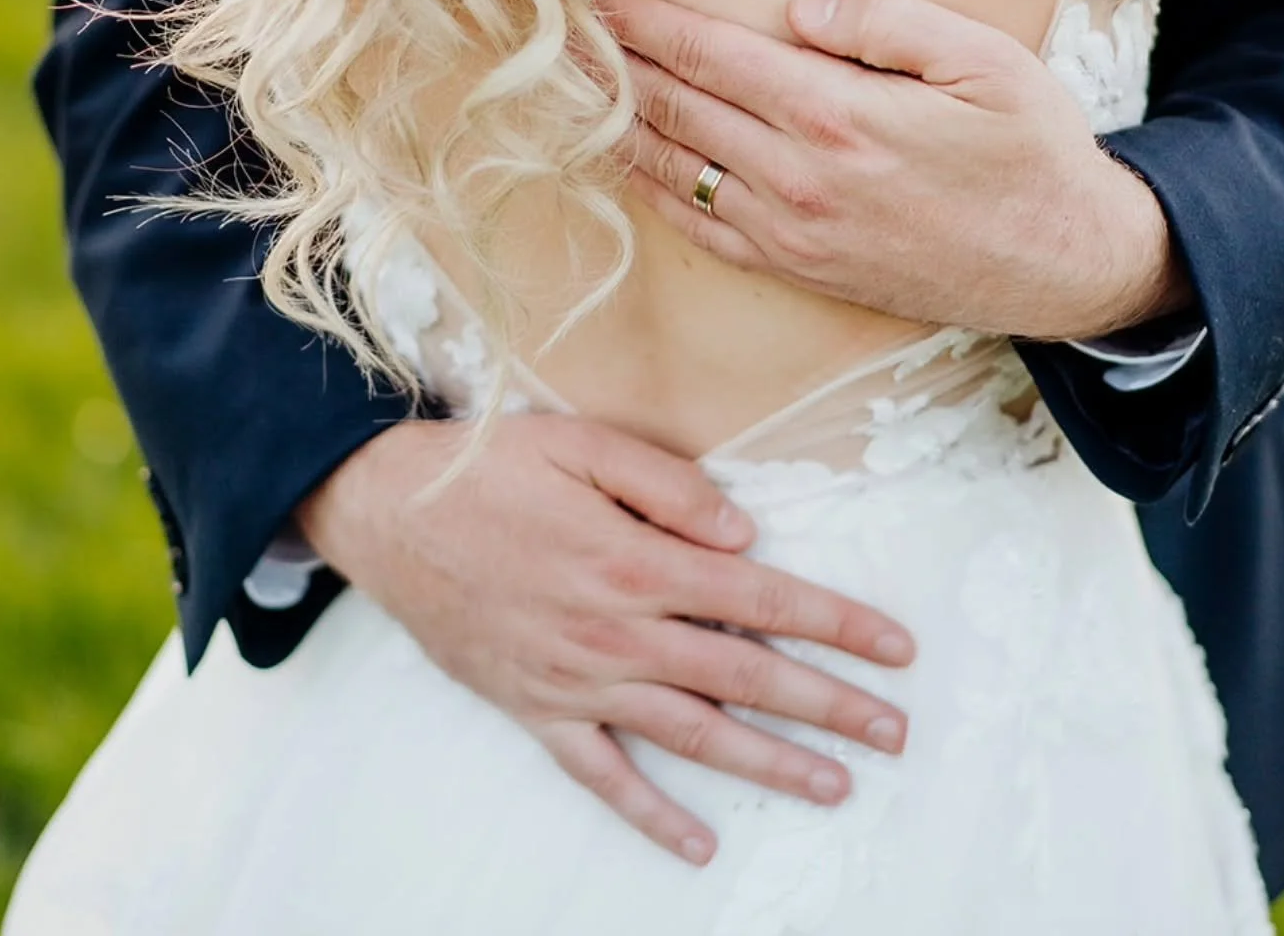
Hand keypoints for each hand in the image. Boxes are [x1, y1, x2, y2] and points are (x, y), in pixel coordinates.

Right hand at [299, 414, 914, 866]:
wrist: (388, 512)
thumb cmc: (490, 468)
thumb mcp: (581, 442)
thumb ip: (668, 485)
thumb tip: (744, 534)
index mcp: (636, 561)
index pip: (762, 599)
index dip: (836, 623)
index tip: (895, 648)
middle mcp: (616, 632)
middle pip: (745, 678)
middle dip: (829, 705)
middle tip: (895, 731)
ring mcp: (576, 682)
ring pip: (692, 736)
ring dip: (770, 765)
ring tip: (836, 786)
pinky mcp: (537, 710)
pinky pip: (603, 778)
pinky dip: (651, 815)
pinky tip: (700, 842)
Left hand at [610, 0, 1186, 342]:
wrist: (1061, 263)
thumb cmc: (1031, 150)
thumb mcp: (987, 60)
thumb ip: (890, 20)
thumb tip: (800, 11)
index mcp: (839, 115)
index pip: (714, 57)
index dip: (651, 26)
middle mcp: (799, 178)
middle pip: (678, 109)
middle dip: (613, 69)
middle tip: (558, 36)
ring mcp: (792, 232)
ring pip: (675, 171)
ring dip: (616, 128)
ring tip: (568, 93)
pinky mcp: (798, 269)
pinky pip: (700, 229)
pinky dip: (651, 193)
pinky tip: (626, 165)